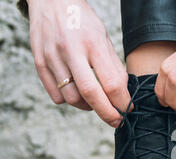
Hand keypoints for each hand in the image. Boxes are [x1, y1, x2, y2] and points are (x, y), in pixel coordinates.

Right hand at [28, 0, 129, 126]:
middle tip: (116, 120)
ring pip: (72, 99)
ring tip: (95, 100)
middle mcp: (70, 50)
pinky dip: (69, 100)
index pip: (111, 83)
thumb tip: (123, 94)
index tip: (128, 109)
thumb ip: (113, 66)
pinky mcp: (38, 62)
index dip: (122, 102)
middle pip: (90, 94)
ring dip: (88, 106)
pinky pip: (56, 96)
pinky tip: (76, 91)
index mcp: (92, 43)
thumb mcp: (103, 37)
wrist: (50, 1)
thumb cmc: (82, 21)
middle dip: (107, 113)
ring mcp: (51, 57)